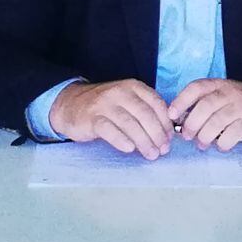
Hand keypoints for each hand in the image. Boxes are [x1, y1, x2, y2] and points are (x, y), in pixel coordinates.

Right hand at [49, 79, 173, 159]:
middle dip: (157, 134)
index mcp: (134, 87)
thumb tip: (166, 133)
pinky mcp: (92, 118)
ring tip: (151, 154)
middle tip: (163, 150)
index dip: (165, 122)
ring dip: (143, 141)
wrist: (71, 104)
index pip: (156, 103)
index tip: (170, 138)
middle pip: (145, 114)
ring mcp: (105, 104)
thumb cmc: (105, 107)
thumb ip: (144, 111)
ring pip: (129, 123)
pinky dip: (121, 140)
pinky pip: (109, 130)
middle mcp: (121, 92)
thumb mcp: (127, 102)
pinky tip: (130, 149)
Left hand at [168, 79, 241, 151]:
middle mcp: (230, 93)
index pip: (196, 87)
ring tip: (202, 144)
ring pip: (217, 121)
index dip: (181, 101)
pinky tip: (221, 145)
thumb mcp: (222, 98)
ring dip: (205, 136)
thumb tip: (178, 122)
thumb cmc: (239, 105)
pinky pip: (232, 134)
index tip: (171, 115)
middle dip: (191, 124)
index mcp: (219, 85)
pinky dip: (222, 143)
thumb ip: (203, 105)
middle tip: (187, 136)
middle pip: (205, 106)